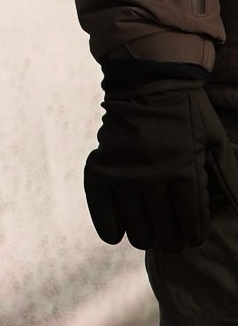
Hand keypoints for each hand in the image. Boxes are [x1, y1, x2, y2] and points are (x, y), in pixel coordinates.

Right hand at [84, 62, 237, 252]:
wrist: (147, 84)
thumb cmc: (189, 115)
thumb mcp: (217, 143)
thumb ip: (229, 179)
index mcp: (184, 170)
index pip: (190, 219)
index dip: (193, 234)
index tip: (193, 237)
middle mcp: (152, 175)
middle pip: (163, 226)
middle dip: (171, 239)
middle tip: (173, 240)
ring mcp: (123, 172)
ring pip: (134, 222)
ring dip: (144, 236)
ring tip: (150, 237)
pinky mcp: (100, 166)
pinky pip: (100, 204)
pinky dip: (107, 224)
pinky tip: (115, 235)